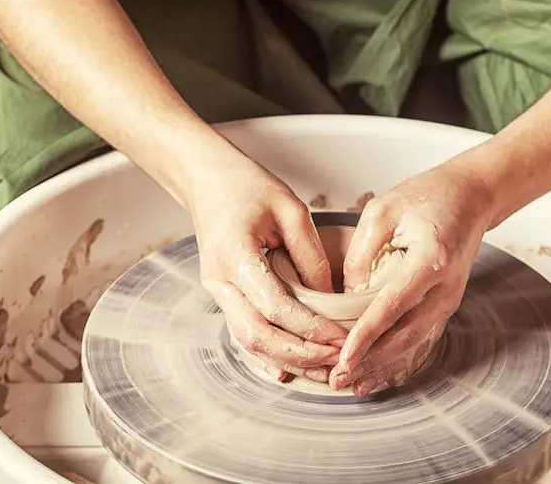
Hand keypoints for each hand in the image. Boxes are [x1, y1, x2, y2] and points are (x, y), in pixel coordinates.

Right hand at [191, 147, 347, 382]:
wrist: (208, 179)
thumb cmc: (248, 186)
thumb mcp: (290, 209)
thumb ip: (311, 255)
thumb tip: (331, 299)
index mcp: (235, 255)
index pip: (275, 306)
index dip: (310, 328)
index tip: (342, 337)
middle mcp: (220, 280)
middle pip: (257, 335)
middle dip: (299, 354)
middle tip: (336, 359)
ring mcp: (217, 291)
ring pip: (248, 342)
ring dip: (285, 361)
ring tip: (322, 370)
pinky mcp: (223, 295)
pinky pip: (242, 335)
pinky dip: (265, 356)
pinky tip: (289, 370)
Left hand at [329, 160, 493, 394]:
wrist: (472, 195)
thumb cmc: (429, 195)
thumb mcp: (384, 210)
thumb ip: (362, 252)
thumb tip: (345, 294)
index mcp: (431, 260)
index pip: (392, 306)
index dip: (366, 334)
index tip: (344, 356)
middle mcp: (446, 287)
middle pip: (405, 335)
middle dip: (370, 362)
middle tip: (338, 380)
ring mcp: (449, 299)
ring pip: (414, 342)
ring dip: (383, 366)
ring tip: (353, 385)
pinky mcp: (445, 304)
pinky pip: (421, 337)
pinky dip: (398, 357)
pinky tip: (377, 373)